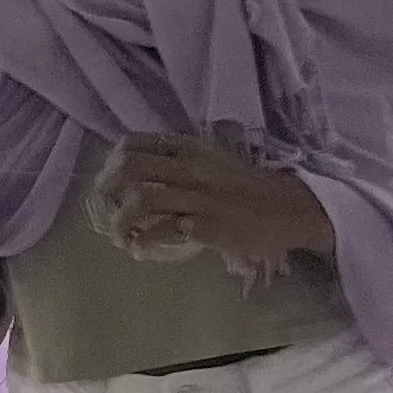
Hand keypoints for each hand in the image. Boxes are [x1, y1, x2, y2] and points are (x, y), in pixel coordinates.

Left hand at [92, 132, 330, 272]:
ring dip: (120, 222)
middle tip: (102, 208)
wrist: (290, 209)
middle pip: (130, 169)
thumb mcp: (213, 161)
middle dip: (106, 190)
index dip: (111, 162)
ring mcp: (197, 197)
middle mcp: (190, 167)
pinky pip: (162, 232)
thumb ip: (179, 161)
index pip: (134, 143)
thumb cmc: (248, 187)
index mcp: (190, 147)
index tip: (107, 181)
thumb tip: (139, 172)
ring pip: (141, 201)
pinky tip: (139, 249)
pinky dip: (143, 242)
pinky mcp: (205, 226)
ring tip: (120, 235)